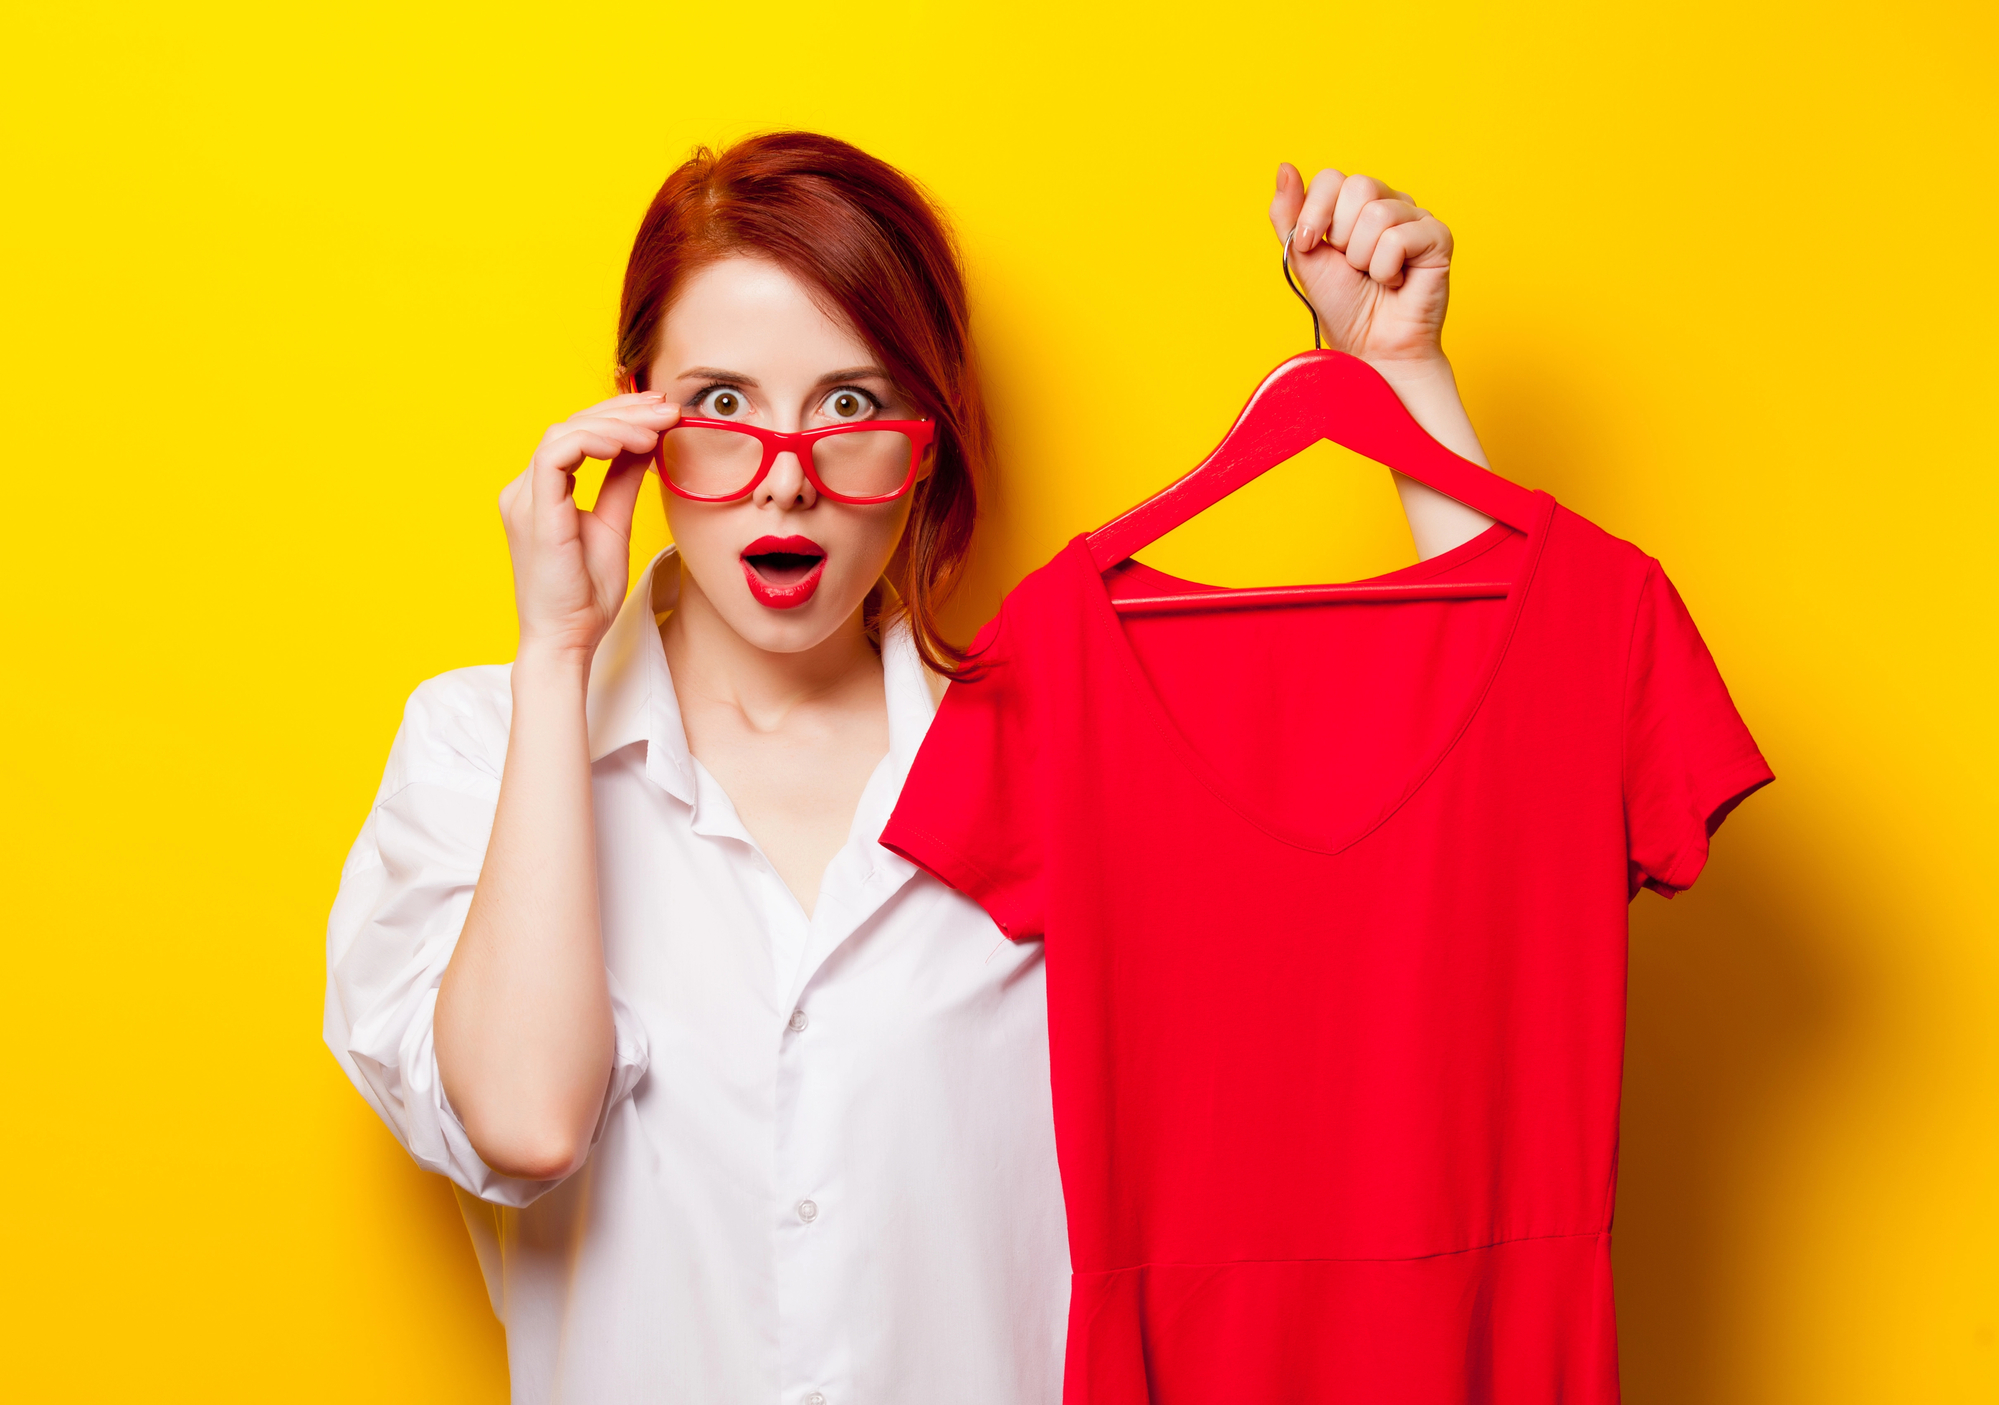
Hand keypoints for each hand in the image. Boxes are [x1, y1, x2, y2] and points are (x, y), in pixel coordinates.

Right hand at [498, 391, 679, 665]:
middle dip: (624, 410)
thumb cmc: (586, 595)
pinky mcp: (532, 510)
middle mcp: (526, 489)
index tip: (663, 412)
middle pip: (572, 424)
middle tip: (668, 407)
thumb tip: (646, 444)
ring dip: (616, 423)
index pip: (578, 433)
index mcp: (543, 492)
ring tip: (657, 428)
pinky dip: (595, 441)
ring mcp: (524, 497)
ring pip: (565, 430)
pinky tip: (630, 444)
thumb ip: (622, 483)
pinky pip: (556, 453)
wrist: (567, 639)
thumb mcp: (613, 525)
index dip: (620, 415)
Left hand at [1269, 165, 1453, 366]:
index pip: (1330, 178)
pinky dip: (1386, 269)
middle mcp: (1387, 203)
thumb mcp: (1303, 256)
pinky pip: (1399, 237)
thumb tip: (1285, 167)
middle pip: (1356, 186)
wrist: (1371, 347)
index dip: (1314, 214)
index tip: (1310, 247)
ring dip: (1364, 258)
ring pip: (1377, 214)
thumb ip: (1289, 213)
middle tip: (1354, 266)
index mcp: (1355, 205)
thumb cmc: (1343, 305)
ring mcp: (1415, 217)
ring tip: (1375, 277)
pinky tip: (1397, 281)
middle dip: (1342, 238)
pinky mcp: (1438, 236)